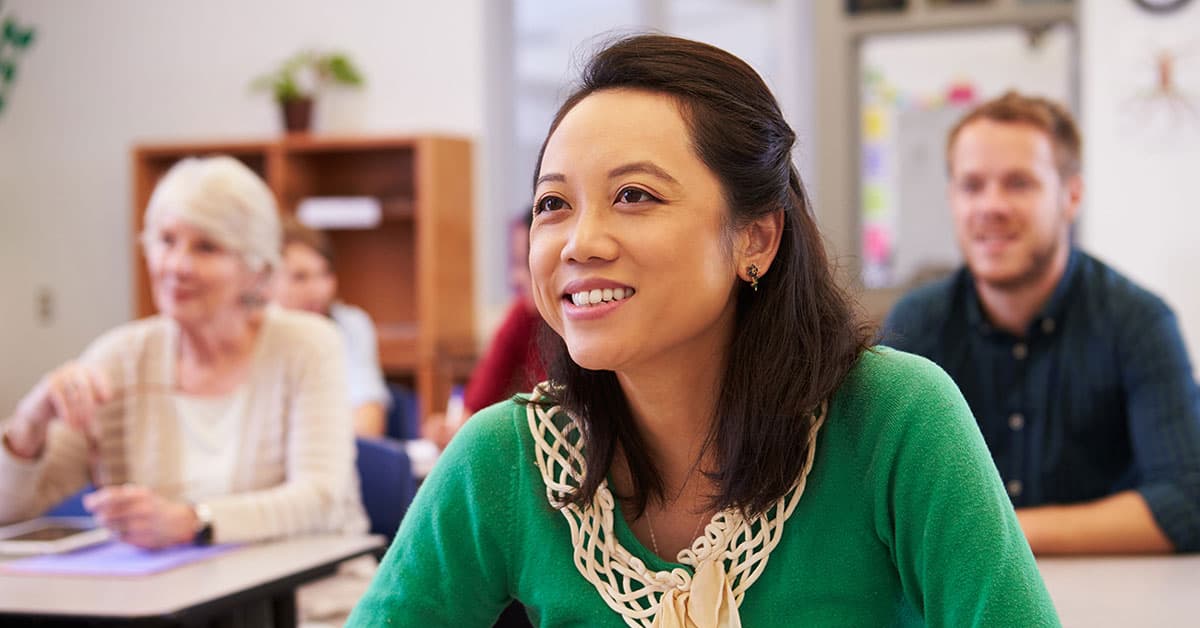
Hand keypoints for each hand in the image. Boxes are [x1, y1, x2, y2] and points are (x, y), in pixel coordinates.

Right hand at [7, 362, 111, 456]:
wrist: (40, 410)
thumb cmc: (68, 407)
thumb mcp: (85, 404)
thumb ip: (96, 402)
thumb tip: (106, 400)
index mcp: (86, 370)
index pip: (98, 376)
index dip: (103, 388)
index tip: (105, 401)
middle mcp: (73, 368)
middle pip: (85, 388)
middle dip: (88, 407)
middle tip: (88, 423)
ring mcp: (59, 375)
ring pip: (73, 395)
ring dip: (77, 414)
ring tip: (79, 427)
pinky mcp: (48, 384)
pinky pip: (61, 399)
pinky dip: (66, 413)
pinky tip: (68, 423)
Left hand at [83, 485, 198, 548]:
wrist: (179, 522)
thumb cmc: (155, 507)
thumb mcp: (142, 494)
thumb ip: (118, 495)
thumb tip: (89, 501)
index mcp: (140, 495)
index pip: (110, 496)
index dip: (95, 500)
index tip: (88, 503)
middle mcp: (141, 509)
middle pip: (106, 514)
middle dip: (99, 515)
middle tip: (101, 515)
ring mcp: (141, 526)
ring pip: (110, 527)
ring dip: (108, 525)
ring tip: (114, 522)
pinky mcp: (140, 539)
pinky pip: (118, 537)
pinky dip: (116, 533)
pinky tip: (124, 530)